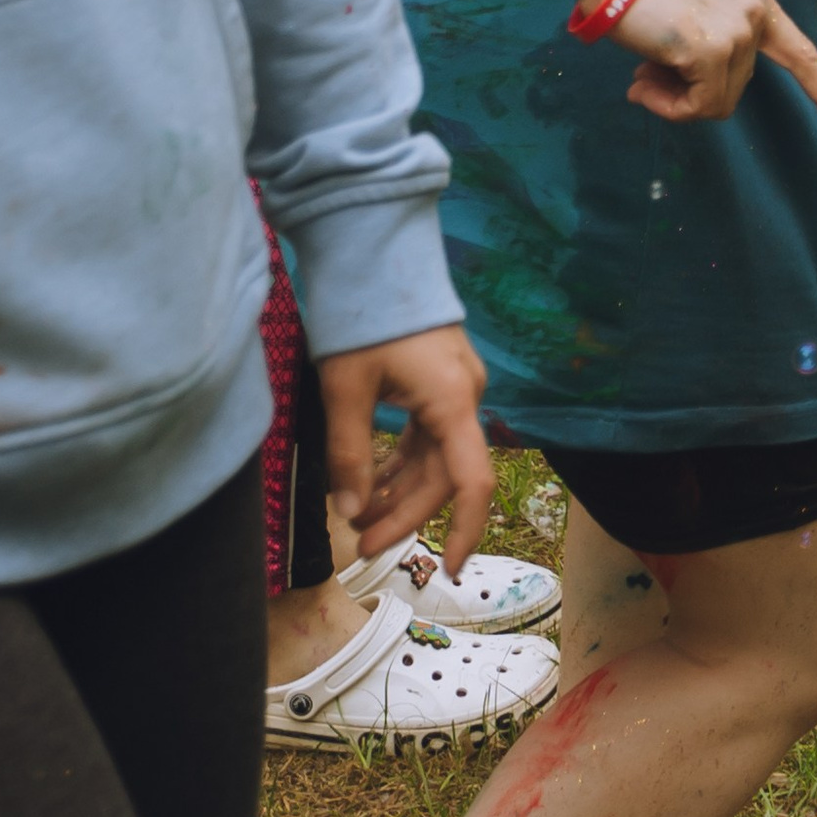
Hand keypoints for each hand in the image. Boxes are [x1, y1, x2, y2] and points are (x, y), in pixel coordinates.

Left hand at [318, 321, 494, 570]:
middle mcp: (465, 396)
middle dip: (405, 514)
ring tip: (362, 522)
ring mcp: (456, 385)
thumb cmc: (363, 317)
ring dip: (401, 490)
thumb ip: (349, 455)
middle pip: (444, 474)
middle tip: (362, 546)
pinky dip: (404, 460)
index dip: (462, 530)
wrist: (375, 249)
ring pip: (436, 456)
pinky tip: (376, 481)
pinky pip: (429, 432)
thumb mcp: (346, 390)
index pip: (471, 482)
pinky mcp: (441, 377)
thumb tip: (351, 512)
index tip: (447, 568)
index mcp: (452, 401)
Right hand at [608, 0, 816, 133]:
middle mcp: (754, 16)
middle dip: (691, 93)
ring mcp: (737, 33)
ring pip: (715, 104)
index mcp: (755, 4)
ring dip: (674, 102)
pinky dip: (668, 107)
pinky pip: (697, 107)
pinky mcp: (713, 51)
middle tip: (649, 76)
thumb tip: (691, 100)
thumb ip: (710, 51)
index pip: (800, 53)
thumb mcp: (696, 16)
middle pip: (736, 89)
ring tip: (642, 77)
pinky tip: (641, 83)